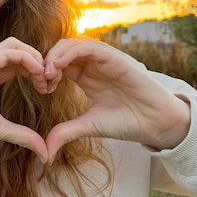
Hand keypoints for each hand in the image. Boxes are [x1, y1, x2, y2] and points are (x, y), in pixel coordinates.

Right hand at [0, 37, 48, 171]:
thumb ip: (22, 136)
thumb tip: (45, 151)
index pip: (18, 62)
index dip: (38, 71)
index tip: (48, 89)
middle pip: (19, 48)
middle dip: (39, 60)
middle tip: (50, 82)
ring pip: (14, 44)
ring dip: (35, 57)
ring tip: (44, 76)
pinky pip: (7, 53)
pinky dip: (26, 58)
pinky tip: (37, 73)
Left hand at [43, 38, 190, 163]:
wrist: (155, 123)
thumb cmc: (125, 122)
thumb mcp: (88, 126)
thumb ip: (65, 132)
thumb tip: (43, 152)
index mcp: (85, 76)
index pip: (58, 63)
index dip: (45, 72)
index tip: (41, 90)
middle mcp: (92, 64)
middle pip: (61, 50)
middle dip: (46, 62)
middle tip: (42, 81)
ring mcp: (103, 59)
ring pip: (71, 44)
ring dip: (55, 56)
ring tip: (48, 75)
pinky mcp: (113, 57)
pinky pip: (87, 47)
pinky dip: (69, 53)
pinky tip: (59, 68)